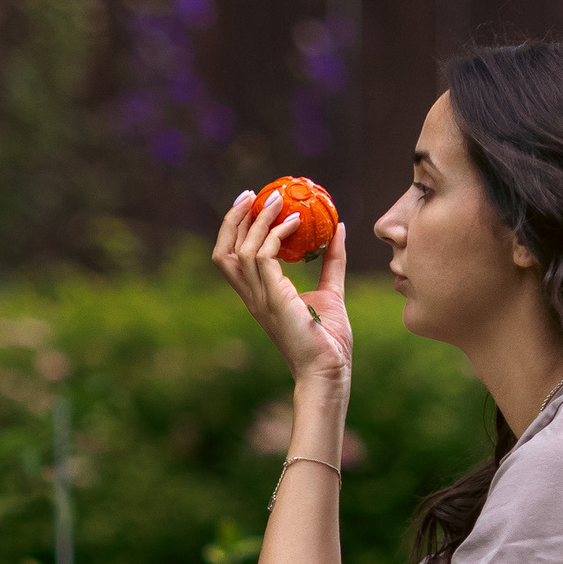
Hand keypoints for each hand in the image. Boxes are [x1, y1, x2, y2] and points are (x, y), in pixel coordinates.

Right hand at [213, 189, 352, 391]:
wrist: (329, 369)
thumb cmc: (329, 340)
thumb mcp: (331, 291)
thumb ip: (332, 260)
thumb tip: (338, 227)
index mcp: (257, 295)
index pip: (231, 257)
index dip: (235, 229)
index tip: (252, 203)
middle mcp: (252, 296)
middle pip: (224, 251)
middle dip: (233, 220)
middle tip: (252, 194)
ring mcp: (259, 298)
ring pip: (241, 250)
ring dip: (257, 221)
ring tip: (279, 201)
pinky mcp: (274, 298)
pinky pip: (264, 257)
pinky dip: (277, 235)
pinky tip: (296, 223)